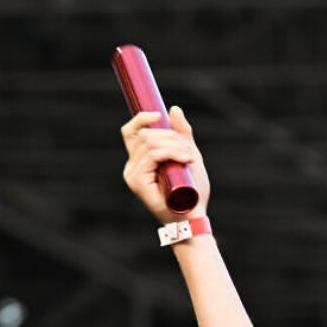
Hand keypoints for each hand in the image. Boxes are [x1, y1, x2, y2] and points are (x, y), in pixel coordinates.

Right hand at [120, 105, 210, 222]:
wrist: (195, 217)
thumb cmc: (193, 192)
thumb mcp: (189, 157)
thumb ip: (182, 136)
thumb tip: (173, 109)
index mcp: (140, 160)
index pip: (131, 132)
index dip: (141, 119)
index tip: (158, 116)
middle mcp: (132, 166)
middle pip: (144, 135)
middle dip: (170, 136)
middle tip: (188, 150)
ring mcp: (133, 174)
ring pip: (149, 143)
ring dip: (173, 145)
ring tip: (189, 157)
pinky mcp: (137, 182)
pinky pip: (152, 156)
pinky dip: (170, 153)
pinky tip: (184, 159)